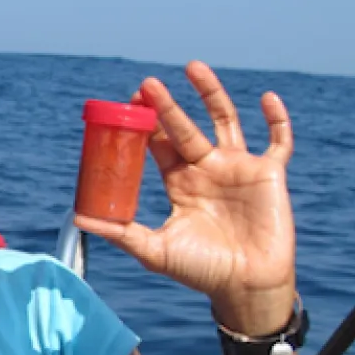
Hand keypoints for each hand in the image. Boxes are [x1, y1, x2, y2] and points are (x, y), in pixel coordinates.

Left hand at [75, 61, 295, 334]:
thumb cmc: (201, 271)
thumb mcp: (154, 250)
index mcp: (179, 183)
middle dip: (166, 106)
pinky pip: (278, 141)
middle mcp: (206, 170)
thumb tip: (77, 219)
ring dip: (210, 93)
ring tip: (192, 67)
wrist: (245, 287)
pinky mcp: (269, 174)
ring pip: (225, 120)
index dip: (144, 125)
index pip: (159, 145)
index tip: (128, 104)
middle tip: (146, 84)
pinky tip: (267, 98)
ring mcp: (238, 168)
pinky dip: (277, 120)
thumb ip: (120, 233)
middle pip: (184, 128)